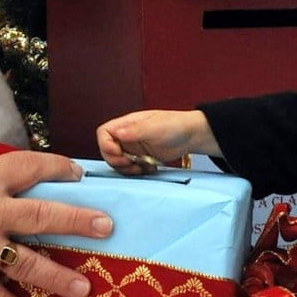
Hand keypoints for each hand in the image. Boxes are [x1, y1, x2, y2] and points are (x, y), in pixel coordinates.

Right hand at [96, 109, 216, 174]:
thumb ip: (135, 131)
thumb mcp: (155, 127)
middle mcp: (127, 136)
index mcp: (127, 124)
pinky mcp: (140, 158)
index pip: (104, 133)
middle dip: (116, 160)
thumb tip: (117, 133)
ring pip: (117, 161)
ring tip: (141, 167)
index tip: (119, 153)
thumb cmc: (175, 125)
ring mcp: (133, 148)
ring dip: (126, 168)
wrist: (192, 136)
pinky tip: (148, 168)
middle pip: (107, 150)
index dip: (106, 145)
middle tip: (131, 163)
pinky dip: (136, 172)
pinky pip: (130, 168)